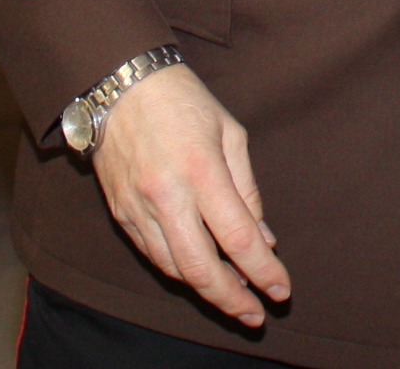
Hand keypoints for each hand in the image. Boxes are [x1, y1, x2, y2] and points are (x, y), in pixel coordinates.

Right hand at [89, 62, 290, 327]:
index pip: (237, 237)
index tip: (281, 290)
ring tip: (233, 295)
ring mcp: (139, 207)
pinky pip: (152, 254)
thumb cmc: (182, 101)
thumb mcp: (230, 132)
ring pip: (173, 269)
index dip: (263, 271)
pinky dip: (178, 270)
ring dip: (205, 289)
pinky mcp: (120, 212)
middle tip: (255, 314)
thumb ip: (247, 188)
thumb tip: (262, 238)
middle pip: (200, 268)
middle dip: (231, 299)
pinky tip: (198, 272)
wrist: (119, 84)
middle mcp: (167, 195)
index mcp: (201, 170)